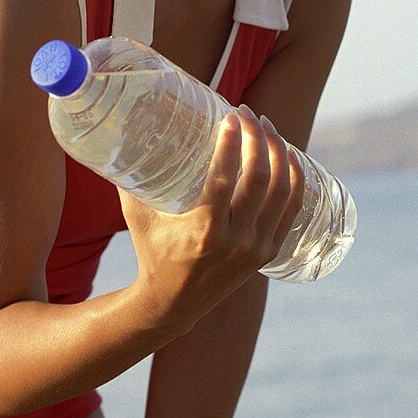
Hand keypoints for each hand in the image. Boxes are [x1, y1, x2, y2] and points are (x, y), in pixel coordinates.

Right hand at [118, 106, 304, 334]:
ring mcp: (255, 248)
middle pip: (257, 179)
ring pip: (280, 191)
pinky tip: (290, 156)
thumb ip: (130, 178)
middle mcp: (235, 241)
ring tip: (268, 126)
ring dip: (279, 152)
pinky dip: (295, 180)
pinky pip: (290, 209)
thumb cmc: (152, 252)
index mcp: (203, 231)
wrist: (173, 304)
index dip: (231, 143)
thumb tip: (122, 134)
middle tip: (249, 113)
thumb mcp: (137, 216)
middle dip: (257, 138)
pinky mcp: (268, 251)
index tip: (231, 115)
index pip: (224, 179)